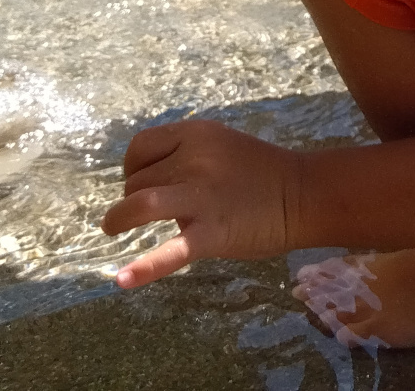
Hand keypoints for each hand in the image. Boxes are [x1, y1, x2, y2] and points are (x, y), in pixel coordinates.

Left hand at [102, 119, 301, 287]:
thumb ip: (185, 153)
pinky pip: (171, 251)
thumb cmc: (260, 170)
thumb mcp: (219, 143)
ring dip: (119, 218)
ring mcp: (202, 196)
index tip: (139, 182)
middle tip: (146, 212)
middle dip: (133, 197)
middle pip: (138, 180)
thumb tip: (146, 176)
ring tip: (112, 229)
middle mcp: (194, 159)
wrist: (302, 194)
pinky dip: (144, 268)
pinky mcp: (212, 232)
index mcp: (195, 134)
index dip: (131, 167)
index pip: (139, 147)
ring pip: (140, 204)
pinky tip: (123, 280)